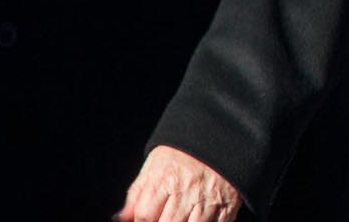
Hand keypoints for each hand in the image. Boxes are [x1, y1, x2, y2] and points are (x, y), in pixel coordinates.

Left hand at [116, 146, 241, 221]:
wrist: (219, 135)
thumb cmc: (181, 155)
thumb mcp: (154, 166)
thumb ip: (136, 194)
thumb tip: (119, 218)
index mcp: (165, 180)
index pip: (145, 215)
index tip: (145, 221)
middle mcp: (187, 191)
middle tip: (165, 218)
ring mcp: (209, 199)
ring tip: (180, 220)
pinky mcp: (229, 204)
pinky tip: (200, 221)